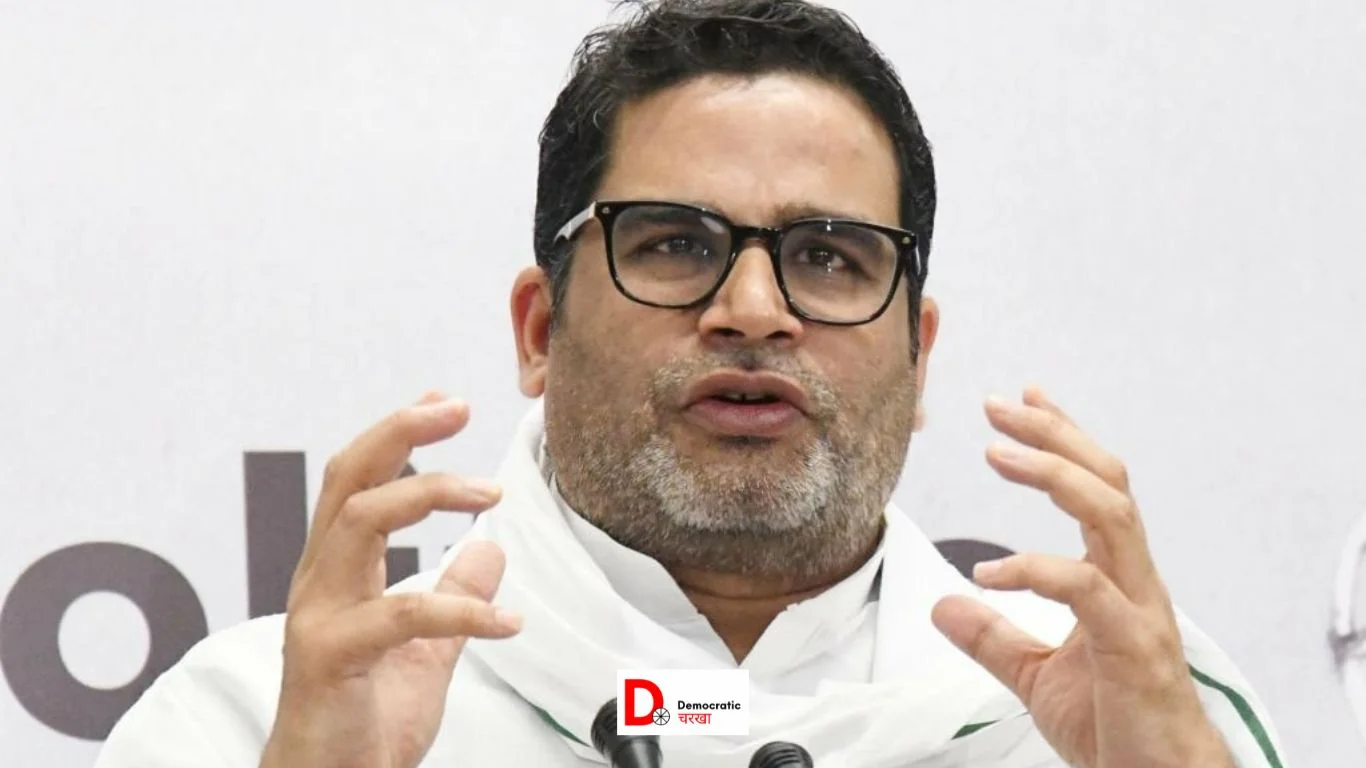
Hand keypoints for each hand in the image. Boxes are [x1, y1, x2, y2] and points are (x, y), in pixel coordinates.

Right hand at [260, 393, 522, 767]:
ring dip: (429, 493)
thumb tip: (490, 551)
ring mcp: (316, 615)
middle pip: (348, 479)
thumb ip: (454, 596)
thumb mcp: (426, 648)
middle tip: (456, 406)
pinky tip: (507, 621)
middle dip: (400, 432)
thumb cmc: (364, 719)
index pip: (358, 481)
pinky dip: (461, 611)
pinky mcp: (328, 657)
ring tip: (491, 494)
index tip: (443, 401)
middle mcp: (319, 581)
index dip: (397, 434)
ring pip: (360, 521)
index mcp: (338, 571)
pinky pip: (399, 616)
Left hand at [931, 387, 1232, 767]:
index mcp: (1118, 578)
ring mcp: (1139, 609)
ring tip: (996, 452)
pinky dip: (1037, 569)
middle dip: (1054, 435)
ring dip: (1053, 474)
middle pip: (1106, 482)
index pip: (1096, 488)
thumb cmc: (1116, 727)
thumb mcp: (1037, 674)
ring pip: (1110, 515)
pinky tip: (990, 571)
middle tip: (998, 406)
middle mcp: (1135, 581)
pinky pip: (1087, 589)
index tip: (1025, 399)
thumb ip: (994, 637)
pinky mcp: (1133, 646)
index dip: (1063, 439)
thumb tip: (944, 606)